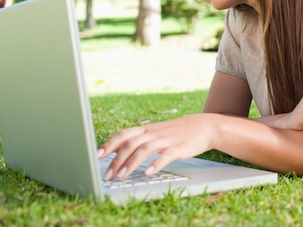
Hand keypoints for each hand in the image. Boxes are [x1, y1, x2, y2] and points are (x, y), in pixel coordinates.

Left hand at [97, 114, 215, 179]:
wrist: (205, 126)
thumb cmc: (178, 132)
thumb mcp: (158, 133)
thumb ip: (141, 140)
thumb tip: (119, 151)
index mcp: (148, 129)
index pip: (124, 134)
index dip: (110, 144)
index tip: (97, 155)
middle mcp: (154, 133)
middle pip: (131, 143)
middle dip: (116, 160)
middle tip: (108, 175)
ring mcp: (167, 140)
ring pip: (145, 149)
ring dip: (132, 162)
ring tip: (123, 176)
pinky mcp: (179, 148)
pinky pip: (165, 156)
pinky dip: (156, 164)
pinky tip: (149, 173)